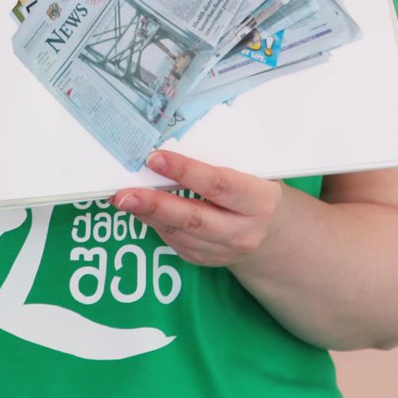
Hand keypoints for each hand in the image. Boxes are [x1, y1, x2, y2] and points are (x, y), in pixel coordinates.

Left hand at [111, 150, 285, 268]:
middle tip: (124, 193)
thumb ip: (224, 159)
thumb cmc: (258, 189)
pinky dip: (154, 223)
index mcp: (259, 201)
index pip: (217, 185)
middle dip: (155, 204)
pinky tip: (140, 209)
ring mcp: (224, 250)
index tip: (155, 158)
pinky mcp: (206, 259)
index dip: (185, 172)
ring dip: (147, 215)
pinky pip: (175, 241)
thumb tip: (175, 138)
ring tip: (122, 198)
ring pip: (179, 233)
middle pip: (193, 218)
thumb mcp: (255, 172)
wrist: (275, 233)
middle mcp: (243, 231)